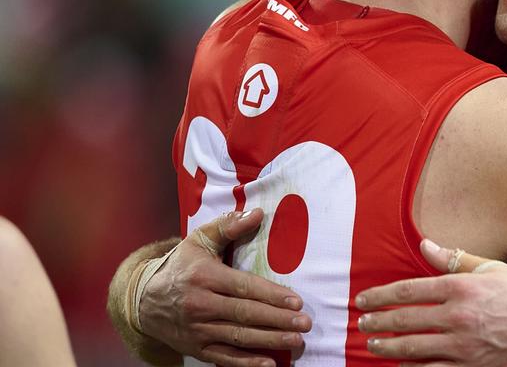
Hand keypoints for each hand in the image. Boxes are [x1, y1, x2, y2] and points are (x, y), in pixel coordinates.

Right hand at [138, 209, 311, 366]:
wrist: (142, 301)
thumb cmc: (180, 267)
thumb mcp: (198, 240)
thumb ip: (228, 226)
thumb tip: (257, 213)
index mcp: (205, 277)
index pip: (244, 288)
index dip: (271, 295)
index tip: (296, 301)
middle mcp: (201, 305)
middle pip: (245, 314)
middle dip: (277, 320)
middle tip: (304, 323)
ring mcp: (198, 330)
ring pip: (238, 337)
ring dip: (269, 341)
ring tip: (296, 341)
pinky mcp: (196, 348)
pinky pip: (224, 358)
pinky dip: (246, 363)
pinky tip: (268, 364)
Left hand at [355, 239, 506, 365]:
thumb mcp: (490, 268)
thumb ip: (454, 258)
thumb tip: (424, 244)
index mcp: (461, 287)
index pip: (409, 290)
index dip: (381, 295)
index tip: (364, 299)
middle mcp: (458, 315)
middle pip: (405, 319)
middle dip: (378, 321)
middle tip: (362, 322)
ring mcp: (462, 344)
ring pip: (413, 347)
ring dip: (387, 346)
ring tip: (373, 343)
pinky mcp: (469, 365)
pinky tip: (401, 365)